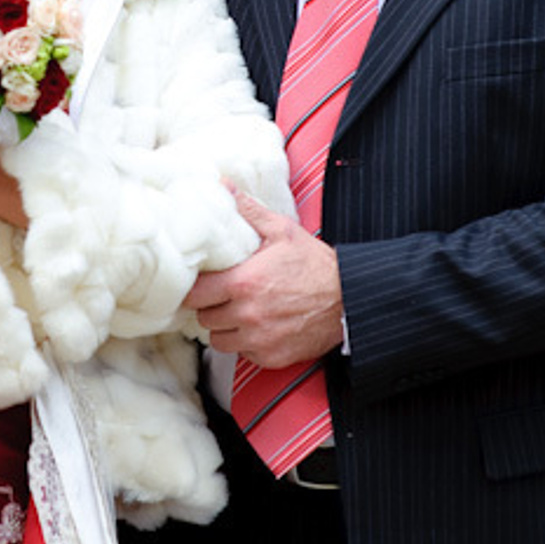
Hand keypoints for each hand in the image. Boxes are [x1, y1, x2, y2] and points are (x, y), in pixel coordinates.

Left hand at [185, 193, 343, 367]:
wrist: (349, 299)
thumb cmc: (315, 265)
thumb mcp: (281, 230)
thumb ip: (247, 210)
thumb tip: (223, 186)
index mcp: (244, 283)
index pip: (195, 294)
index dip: (194, 288)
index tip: (200, 282)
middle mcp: (248, 315)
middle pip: (204, 318)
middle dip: (209, 305)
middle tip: (220, 294)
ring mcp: (259, 340)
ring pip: (219, 340)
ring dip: (224, 327)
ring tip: (237, 310)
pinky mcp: (271, 357)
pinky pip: (242, 353)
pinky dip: (244, 342)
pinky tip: (256, 325)